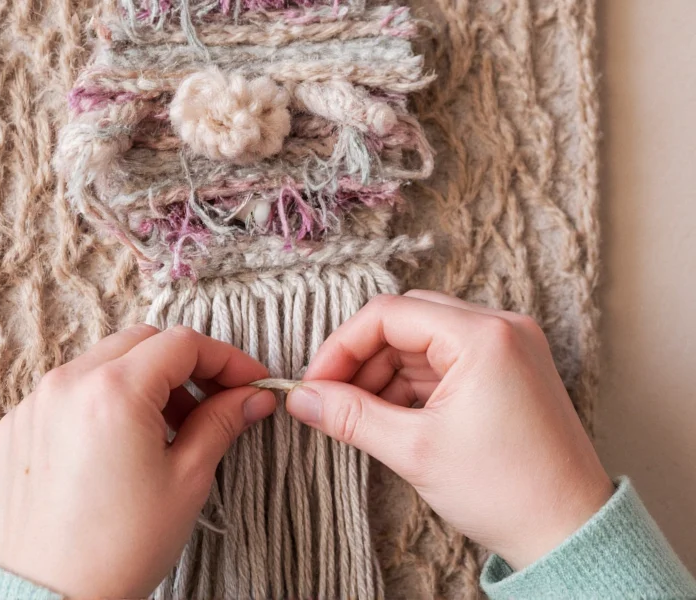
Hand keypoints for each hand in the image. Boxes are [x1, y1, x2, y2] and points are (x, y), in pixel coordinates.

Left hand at [0, 325, 275, 597]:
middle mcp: (68, 383)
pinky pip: (71, 388)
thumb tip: (253, 397)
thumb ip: (222, 422)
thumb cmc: (120, 549)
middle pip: (143, 342)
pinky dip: (106, 397)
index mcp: (114, 392)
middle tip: (214, 402)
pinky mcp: (18, 425)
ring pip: (105, 360)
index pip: (183, 344)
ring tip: (170, 427)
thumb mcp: (187, 479)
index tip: (248, 381)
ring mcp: (36, 402)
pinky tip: (123, 440)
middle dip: (186, 365)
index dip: (225, 358)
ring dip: (146, 379)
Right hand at [286, 291, 612, 568]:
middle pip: (405, 321)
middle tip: (331, 399)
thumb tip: (301, 398)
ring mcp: (508, 346)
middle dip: (362, 359)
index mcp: (483, 335)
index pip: (388, 314)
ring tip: (360, 414)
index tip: (315, 383)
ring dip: (385, 372)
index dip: (341, 347)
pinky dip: (412, 382)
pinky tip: (391, 413)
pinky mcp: (508, 368)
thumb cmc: (506, 491)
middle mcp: (500, 327)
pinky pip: (445, 359)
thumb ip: (350, 416)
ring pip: (423, 340)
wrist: (569, 531)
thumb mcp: (414, 450)